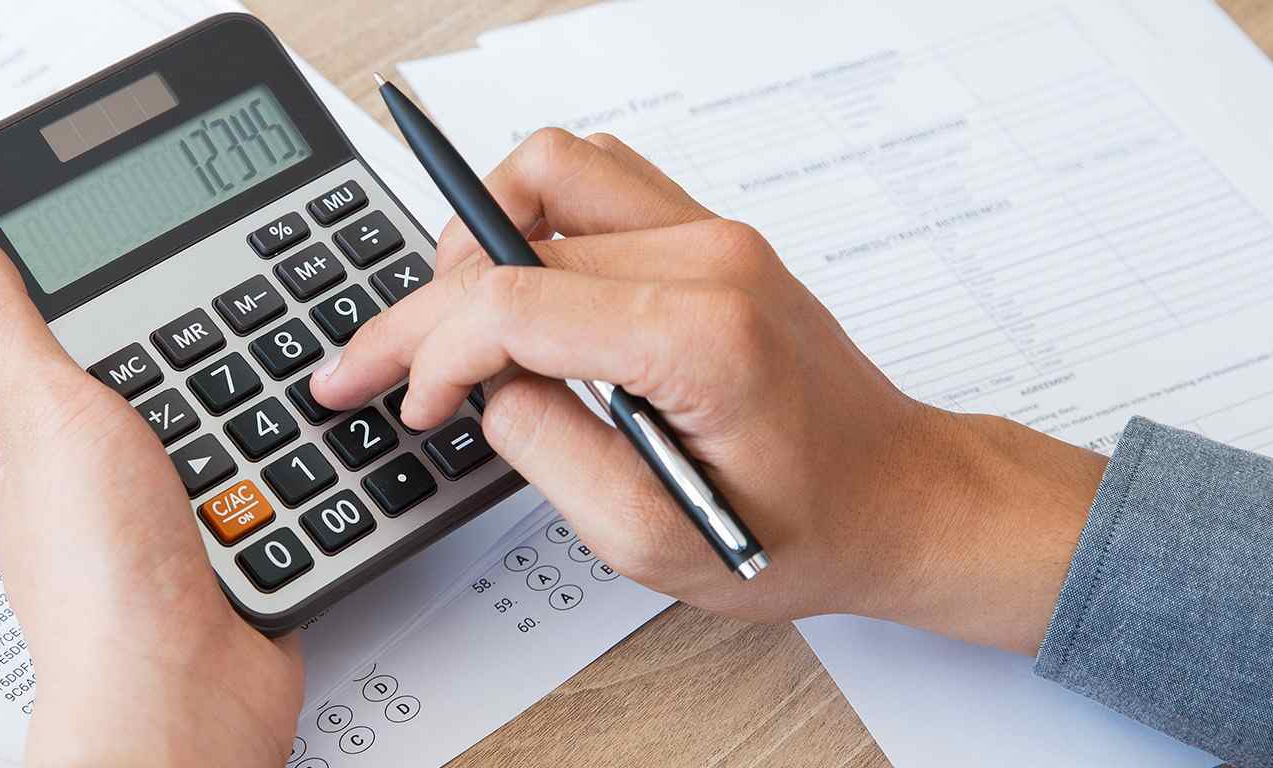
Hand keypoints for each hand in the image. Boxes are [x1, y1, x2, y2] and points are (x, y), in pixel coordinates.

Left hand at [0, 214, 301, 765]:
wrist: (186, 697)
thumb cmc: (100, 585)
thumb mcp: (46, 414)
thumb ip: (3, 324)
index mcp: (28, 459)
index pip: (70, 356)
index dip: (119, 323)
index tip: (162, 298)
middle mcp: (90, 498)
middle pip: (160, 391)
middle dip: (202, 379)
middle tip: (222, 374)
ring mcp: (160, 532)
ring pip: (223, 437)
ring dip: (252, 432)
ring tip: (256, 432)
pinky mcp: (227, 560)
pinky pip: (272, 491)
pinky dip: (287, 485)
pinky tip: (286, 478)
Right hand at [312, 129, 1106, 653]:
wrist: (900, 498)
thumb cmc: (803, 529)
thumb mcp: (653, 542)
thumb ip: (549, 456)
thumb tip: (483, 388)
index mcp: (701, 337)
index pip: (512, 302)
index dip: (431, 353)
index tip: (408, 403)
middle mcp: (710, 258)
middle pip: (512, 234)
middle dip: (424, 307)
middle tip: (372, 365)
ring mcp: (714, 233)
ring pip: (551, 168)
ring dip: (480, 236)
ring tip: (451, 322)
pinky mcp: (710, 232)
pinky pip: (594, 179)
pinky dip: (532, 222)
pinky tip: (514, 290)